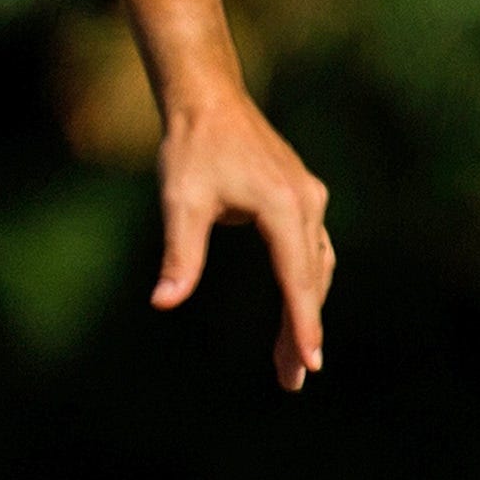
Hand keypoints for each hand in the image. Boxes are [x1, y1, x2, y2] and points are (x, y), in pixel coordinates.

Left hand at [155, 83, 335, 388]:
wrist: (207, 99)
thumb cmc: (191, 147)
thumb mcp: (179, 202)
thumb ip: (180, 254)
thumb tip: (164, 302)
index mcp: (283, 207)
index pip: (297, 278)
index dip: (303, 324)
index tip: (311, 362)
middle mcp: (307, 203)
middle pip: (311, 280)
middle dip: (302, 330)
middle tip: (292, 380)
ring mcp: (309, 198)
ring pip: (316, 267)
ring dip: (305, 311)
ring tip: (291, 359)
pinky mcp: (303, 196)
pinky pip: (312, 250)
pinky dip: (305, 283)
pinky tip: (295, 309)